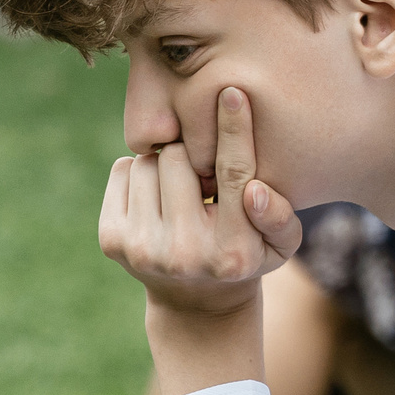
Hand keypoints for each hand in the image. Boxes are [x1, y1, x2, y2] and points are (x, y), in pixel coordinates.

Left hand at [97, 87, 302, 321]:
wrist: (195, 303)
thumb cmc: (247, 256)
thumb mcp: (281, 245)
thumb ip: (281, 217)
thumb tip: (254, 191)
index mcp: (232, 251)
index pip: (234, 176)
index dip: (235, 131)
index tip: (232, 92)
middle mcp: (185, 252)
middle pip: (179, 157)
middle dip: (191, 156)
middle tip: (201, 178)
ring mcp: (143, 248)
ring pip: (148, 161)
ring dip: (165, 166)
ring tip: (180, 193)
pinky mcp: (112, 240)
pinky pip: (123, 170)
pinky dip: (140, 175)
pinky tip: (158, 200)